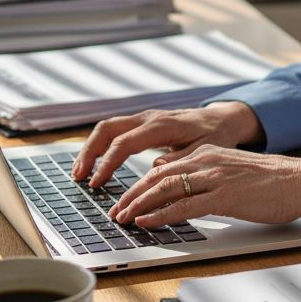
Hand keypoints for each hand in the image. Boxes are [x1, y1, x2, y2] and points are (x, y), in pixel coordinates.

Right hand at [71, 102, 264, 186]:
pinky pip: (114, 131)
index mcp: (161, 125)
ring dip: (90, 149)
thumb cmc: (215, 136)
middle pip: (107, 129)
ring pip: (107, 128)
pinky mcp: (142, 123)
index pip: (125, 143)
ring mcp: (143, 118)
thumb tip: (155, 169)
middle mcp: (148, 118)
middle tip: (79, 177)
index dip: (108, 163)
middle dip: (89, 153)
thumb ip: (181, 159)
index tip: (97, 183)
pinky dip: (100, 146)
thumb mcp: (205, 150)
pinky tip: (94, 164)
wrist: (221, 118)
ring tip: (80, 173)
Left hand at [107, 144, 300, 227]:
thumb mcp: (231, 169)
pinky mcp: (225, 196)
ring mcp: (215, 177)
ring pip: (165, 188)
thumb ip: (204, 172)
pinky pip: (185, 205)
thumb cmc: (272, 181)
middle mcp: (207, 160)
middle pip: (156, 176)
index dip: (139, 185)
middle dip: (131, 195)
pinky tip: (147, 222)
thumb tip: (178, 179)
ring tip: (123, 218)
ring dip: (139, 205)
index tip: (125, 199)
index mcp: (207, 153)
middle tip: (115, 211)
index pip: (162, 167)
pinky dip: (161, 214)